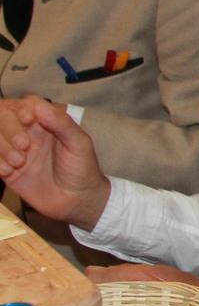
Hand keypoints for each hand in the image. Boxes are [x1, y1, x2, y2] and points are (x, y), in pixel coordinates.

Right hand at [0, 96, 110, 228]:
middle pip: (4, 116)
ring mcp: (15, 150)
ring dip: (1, 146)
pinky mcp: (7, 169)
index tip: (28, 120)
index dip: (21, 108)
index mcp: (47, 123)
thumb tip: (40, 106)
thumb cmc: (83, 169)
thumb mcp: (79, 144)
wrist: (77, 201)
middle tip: (24, 146)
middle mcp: (28, 133)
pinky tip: (9, 171)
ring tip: (19, 162)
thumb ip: (62, 124)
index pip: (25, 104)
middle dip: (9, 128)